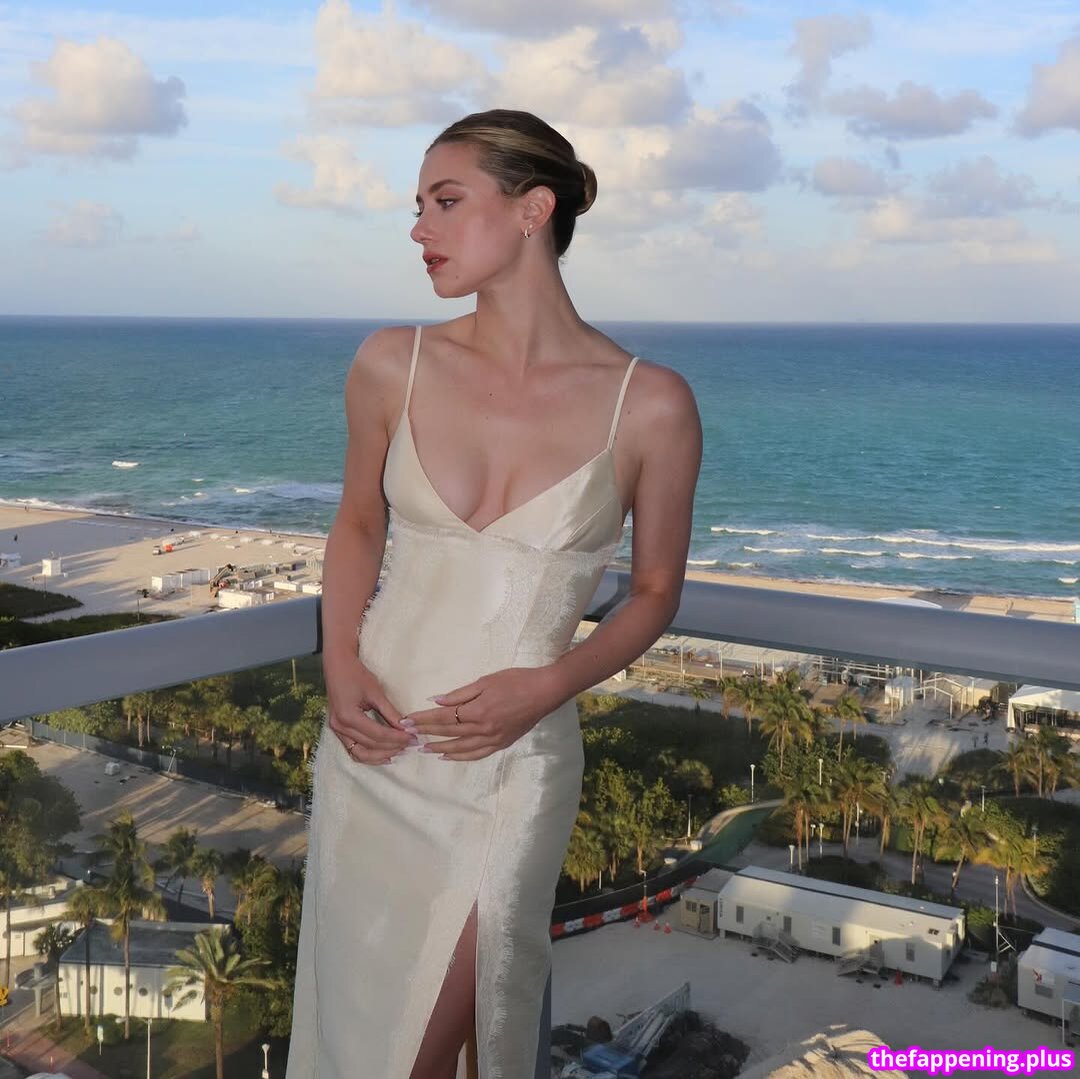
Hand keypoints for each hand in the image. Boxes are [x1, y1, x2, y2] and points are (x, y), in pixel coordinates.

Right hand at [324, 655, 415, 764]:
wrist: (337, 666)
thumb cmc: (356, 675)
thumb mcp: (376, 692)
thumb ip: (390, 712)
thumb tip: (406, 727)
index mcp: (348, 716)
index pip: (378, 734)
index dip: (397, 738)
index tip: (413, 737)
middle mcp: (340, 726)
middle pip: (370, 745)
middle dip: (392, 746)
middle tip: (411, 744)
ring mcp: (336, 730)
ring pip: (360, 753)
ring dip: (381, 755)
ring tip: (400, 751)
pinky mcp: (338, 730)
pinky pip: (354, 750)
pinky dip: (369, 754)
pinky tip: (385, 754)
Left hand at [402, 667, 562, 760]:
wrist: (545, 692)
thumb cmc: (516, 680)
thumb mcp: (486, 681)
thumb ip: (460, 694)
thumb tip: (436, 701)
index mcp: (478, 711)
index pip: (443, 717)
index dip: (423, 719)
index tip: (407, 720)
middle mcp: (483, 729)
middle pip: (448, 732)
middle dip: (425, 732)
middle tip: (407, 734)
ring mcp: (493, 739)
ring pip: (460, 748)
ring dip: (440, 748)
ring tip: (423, 749)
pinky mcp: (501, 743)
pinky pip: (476, 754)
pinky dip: (460, 757)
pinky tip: (449, 756)